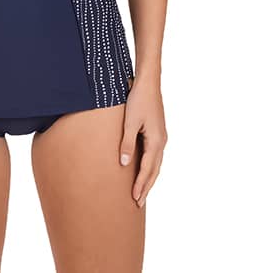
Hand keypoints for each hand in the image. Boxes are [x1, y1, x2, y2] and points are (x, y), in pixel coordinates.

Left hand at [119, 76, 167, 207]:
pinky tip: (144, 168)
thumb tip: (125, 164)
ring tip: (141, 190)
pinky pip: (155, 155)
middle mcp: (162, 141)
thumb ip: (127, 143)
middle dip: (146, 186)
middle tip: (138, 202)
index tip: (135, 199)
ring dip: (149, 178)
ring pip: (156, 163)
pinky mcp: (157, 132)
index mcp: (156, 141)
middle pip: (155, 170)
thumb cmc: (138, 100)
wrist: (148, 83)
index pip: (148, 169)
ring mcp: (161, 137)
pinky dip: (150, 166)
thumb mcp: (130, 122)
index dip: (141, 185)